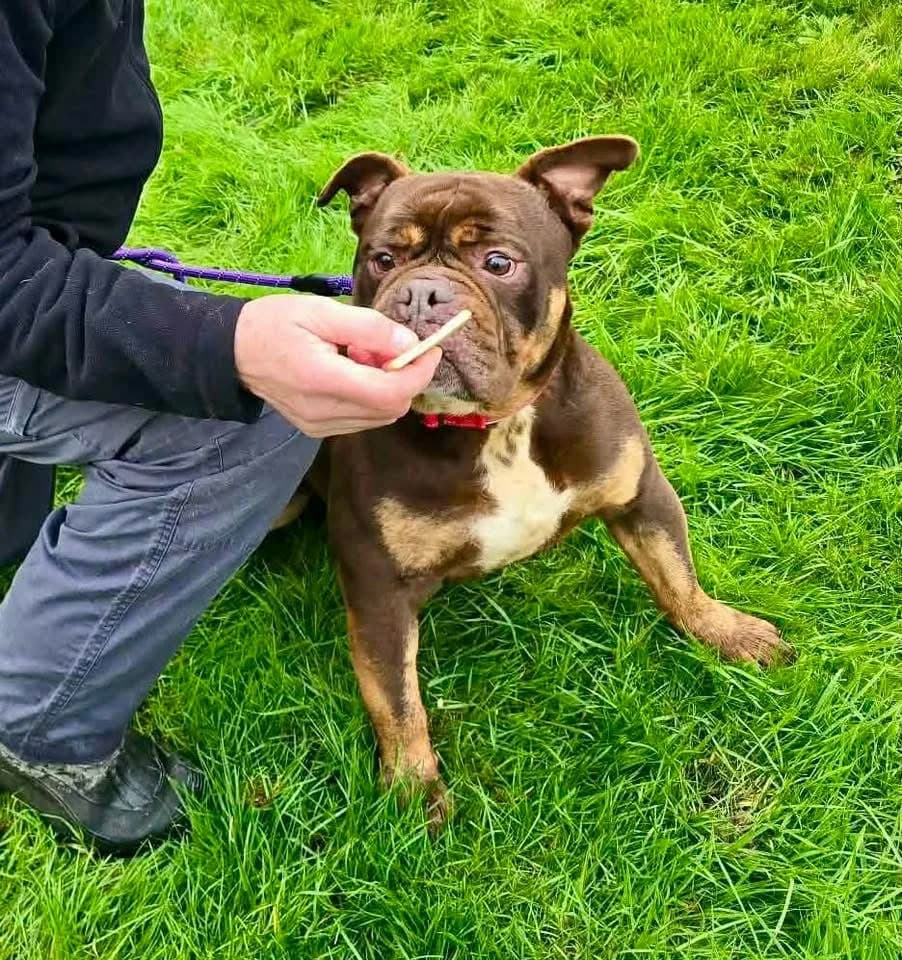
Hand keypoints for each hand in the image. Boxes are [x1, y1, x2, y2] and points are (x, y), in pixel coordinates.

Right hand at [234, 295, 439, 436]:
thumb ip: (369, 328)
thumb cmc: (275, 323)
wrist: (232, 352)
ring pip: (379, 417)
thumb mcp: (321, 311)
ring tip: (362, 356)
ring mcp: (320, 426)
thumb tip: (410, 345)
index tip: (431, 349)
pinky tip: (351, 373)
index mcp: (323, 379)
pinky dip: (370, 397)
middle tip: (384, 346)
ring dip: (386, 387)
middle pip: (390, 408)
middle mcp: (323, 411)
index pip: (391, 392)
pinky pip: (362, 419)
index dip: (420, 373)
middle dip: (402, 377)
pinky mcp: (317, 430)